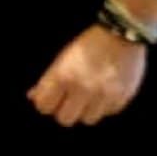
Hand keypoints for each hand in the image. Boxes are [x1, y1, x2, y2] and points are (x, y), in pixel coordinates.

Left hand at [29, 26, 146, 125]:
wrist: (122, 35)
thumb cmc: (89, 45)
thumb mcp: (62, 58)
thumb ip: (47, 81)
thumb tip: (33, 97)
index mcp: (63, 76)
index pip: (44, 106)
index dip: (44, 103)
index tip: (49, 100)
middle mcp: (83, 88)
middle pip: (64, 119)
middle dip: (63, 111)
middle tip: (67, 102)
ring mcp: (104, 95)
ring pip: (87, 120)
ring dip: (85, 111)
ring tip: (87, 98)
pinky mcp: (122, 98)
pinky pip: (108, 113)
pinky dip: (104, 107)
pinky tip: (103, 94)